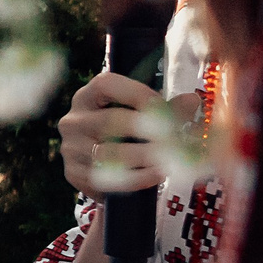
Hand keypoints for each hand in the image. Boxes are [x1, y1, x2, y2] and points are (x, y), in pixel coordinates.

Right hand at [57, 72, 199, 195]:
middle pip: (110, 121)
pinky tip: (156, 175)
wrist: (99, 168)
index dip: (136, 93)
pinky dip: (135, 178)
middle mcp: (74, 119)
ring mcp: (71, 148)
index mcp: (88, 96)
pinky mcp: (73, 173)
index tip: (163, 106)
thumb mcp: (141, 116)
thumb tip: (192, 100)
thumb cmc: (123, 134)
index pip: (106, 84)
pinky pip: (105, 178)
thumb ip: (165, 109)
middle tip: (173, 138)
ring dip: (144, 157)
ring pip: (108, 153)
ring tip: (169, 160)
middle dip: (146, 130)